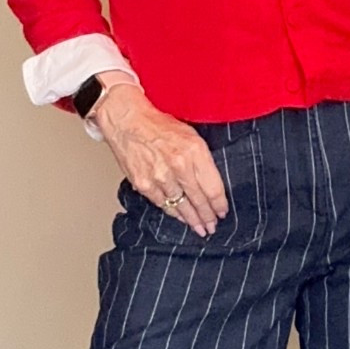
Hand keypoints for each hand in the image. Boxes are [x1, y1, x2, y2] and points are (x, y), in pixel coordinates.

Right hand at [90, 77, 227, 237]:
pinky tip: (180, 217)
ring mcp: (160, 177)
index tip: (222, 212)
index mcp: (194, 151)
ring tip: (199, 228)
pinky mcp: (144, 184)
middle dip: (207, 217)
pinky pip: (163, 204)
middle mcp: (179, 165)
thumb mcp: (190, 135)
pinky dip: (173, 213)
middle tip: (212, 226)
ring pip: (181, 206)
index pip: (213, 187)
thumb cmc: (158, 125)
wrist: (127, 121)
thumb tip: (212, 185)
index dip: (219, 204)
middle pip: (199, 200)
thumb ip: (202, 160)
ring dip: (192, 220)